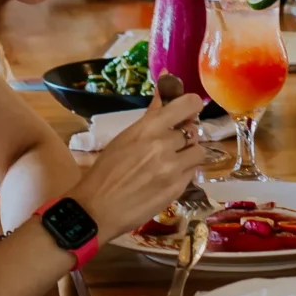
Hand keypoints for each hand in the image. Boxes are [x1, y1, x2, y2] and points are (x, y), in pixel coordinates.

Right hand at [78, 82, 210, 239]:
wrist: (97, 209)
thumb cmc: (106, 170)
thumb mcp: (125, 137)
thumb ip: (151, 115)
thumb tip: (164, 87)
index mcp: (148, 128)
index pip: (188, 105)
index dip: (192, 106)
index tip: (187, 112)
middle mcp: (164, 145)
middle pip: (193, 131)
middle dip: (184, 136)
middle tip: (172, 144)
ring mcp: (173, 168)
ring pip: (198, 152)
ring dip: (189, 154)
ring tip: (173, 162)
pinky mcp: (178, 189)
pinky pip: (192, 173)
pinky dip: (184, 172)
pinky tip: (168, 177)